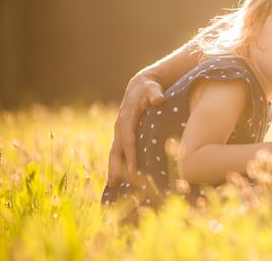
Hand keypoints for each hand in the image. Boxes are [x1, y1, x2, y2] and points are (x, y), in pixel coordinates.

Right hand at [106, 72, 164, 186]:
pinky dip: (118, 164)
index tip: (133, 168)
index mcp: (126, 117)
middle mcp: (120, 126)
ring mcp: (120, 131)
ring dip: (113, 169)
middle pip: (116, 149)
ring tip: (112, 186)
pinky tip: (121, 177)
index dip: (130, 154)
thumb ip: (155, 93)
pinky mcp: (123, 135)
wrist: (140, 86)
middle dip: (115, 167)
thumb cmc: (148, 88)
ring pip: (115, 152)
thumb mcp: (152, 88)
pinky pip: (119, 151)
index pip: (128, 139)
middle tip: (114, 184)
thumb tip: (159, 99)